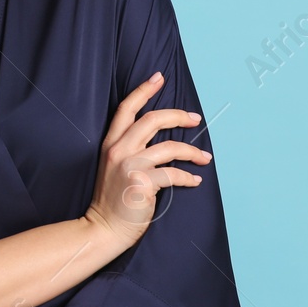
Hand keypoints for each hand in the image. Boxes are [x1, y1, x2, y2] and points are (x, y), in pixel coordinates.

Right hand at [84, 72, 211, 247]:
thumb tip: (160, 138)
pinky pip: (174, 173)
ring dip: (192, 150)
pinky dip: (189, 176)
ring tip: (204, 157)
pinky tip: (195, 179)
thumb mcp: (114, 167)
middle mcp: (118, 150)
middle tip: (196, 118)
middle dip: (178, 115)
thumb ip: (129, 149)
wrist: (102, 229)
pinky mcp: (142, 182)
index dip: (144, 90)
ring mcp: (130, 165)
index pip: (127, 109)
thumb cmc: (113, 201)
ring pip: (170, 147)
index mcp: (110, 143)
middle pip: (153, 120)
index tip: (159, 77)